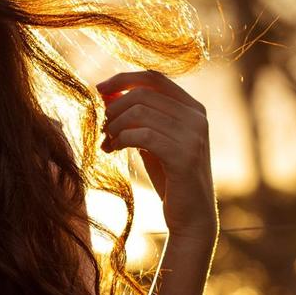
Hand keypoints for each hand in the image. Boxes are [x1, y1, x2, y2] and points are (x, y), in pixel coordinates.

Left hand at [96, 69, 217, 239]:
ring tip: (107, 141)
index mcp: (193, 107)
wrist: (191, 216)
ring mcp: (193, 135)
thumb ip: (137, 117)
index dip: (123, 78)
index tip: (99, 89)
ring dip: (115, 125)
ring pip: (140, 113)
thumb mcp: (152, 140)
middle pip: (143, 94)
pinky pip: (143, 136)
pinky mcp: (184, 156)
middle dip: (115, 108)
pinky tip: (113, 149)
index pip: (154, 77)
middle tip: (102, 127)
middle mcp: (196, 117)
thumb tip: (107, 93)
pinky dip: (122, 139)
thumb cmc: (169, 177)